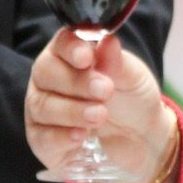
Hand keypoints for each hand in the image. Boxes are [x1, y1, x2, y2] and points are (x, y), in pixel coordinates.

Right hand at [26, 27, 170, 180]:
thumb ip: (117, 62)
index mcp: (69, 54)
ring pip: (42, 106)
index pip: (61, 43)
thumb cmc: (131, 101)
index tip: (86, 58)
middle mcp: (49, 79)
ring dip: (72, 111)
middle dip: (75, 81)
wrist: (140, 141)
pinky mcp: (43, 141)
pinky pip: (42, 138)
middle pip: (45, 72)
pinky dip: (61, 137)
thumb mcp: (133, 79)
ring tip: (100, 115)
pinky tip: (80, 136)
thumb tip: (108, 41)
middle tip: (105, 90)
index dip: (70, 48)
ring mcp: (42, 110)